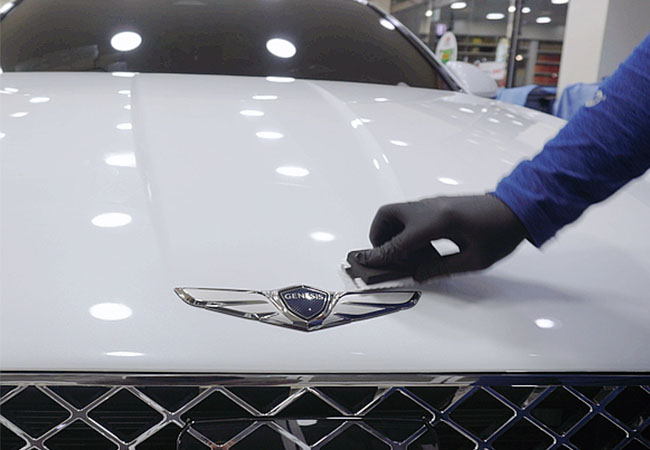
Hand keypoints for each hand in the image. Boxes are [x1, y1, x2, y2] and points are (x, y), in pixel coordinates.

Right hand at [355, 195, 527, 280]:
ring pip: (397, 214)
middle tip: (389, 257)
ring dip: (395, 234)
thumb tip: (416, 274)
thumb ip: (440, 268)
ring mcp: (432, 203)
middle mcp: (428, 208)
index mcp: (437, 223)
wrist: (518, 208)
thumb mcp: (474, 260)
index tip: (365, 264)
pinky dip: (407, 230)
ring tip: (413, 257)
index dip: (379, 256)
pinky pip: (411, 215)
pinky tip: (425, 247)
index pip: (397, 242)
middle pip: (387, 216)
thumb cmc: (500, 234)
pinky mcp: (438, 204)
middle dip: (380, 237)